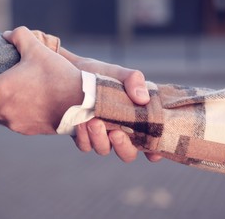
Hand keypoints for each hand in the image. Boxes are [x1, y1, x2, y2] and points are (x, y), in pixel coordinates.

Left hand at [0, 27, 82, 134]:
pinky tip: (27, 103)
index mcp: (0, 91)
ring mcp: (16, 123)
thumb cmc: (58, 74)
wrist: (82, 101)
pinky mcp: (29, 130)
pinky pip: (14, 124)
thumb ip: (19, 36)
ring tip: (10, 96)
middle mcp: (4, 111)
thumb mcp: (38, 49)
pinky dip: (14, 115)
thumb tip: (7, 34)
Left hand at [59, 48, 161, 162]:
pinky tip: (81, 123)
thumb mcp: (118, 73)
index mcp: (135, 118)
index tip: (152, 153)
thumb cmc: (99, 73)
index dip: (154, 151)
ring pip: (104, 149)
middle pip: (128, 153)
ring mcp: (101, 135)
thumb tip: (143, 99)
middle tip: (116, 133)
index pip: (150, 141)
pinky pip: (85, 145)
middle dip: (123, 147)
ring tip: (94, 122)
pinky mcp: (83, 135)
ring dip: (100, 139)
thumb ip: (133, 80)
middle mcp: (120, 130)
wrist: (70, 72)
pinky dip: (84, 137)